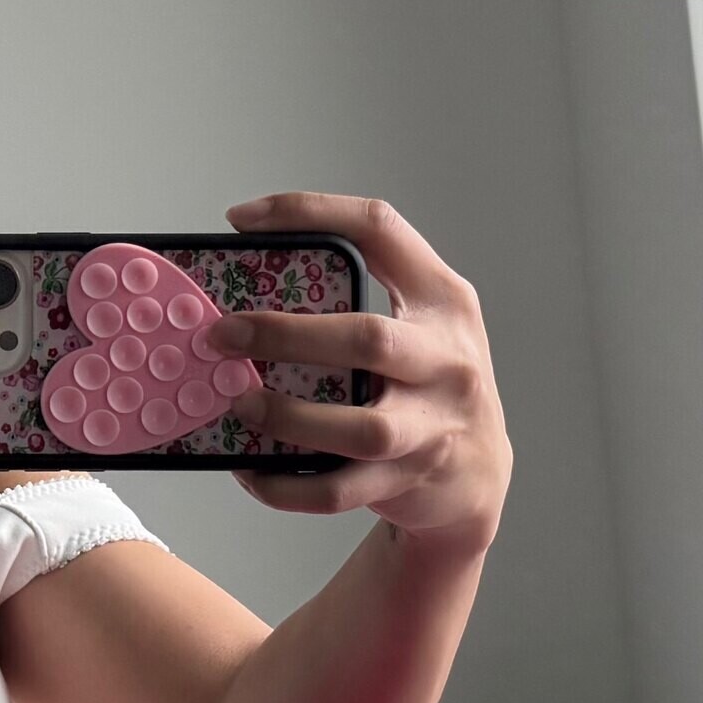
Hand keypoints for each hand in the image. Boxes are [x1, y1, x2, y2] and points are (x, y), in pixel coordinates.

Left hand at [207, 194, 508, 548]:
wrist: (479, 477)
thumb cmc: (432, 383)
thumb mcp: (424, 323)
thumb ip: (367, 293)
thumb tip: (250, 281)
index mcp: (444, 300)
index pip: (381, 230)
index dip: (310, 212)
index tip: (242, 220)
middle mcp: (447, 360)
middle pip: (367, 338)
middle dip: (285, 335)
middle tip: (223, 334)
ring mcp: (434, 426)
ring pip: (358, 428)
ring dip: (288, 417)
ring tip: (239, 403)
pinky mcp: (409, 481)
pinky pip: (338, 490)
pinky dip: (284, 484)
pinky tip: (249, 469)